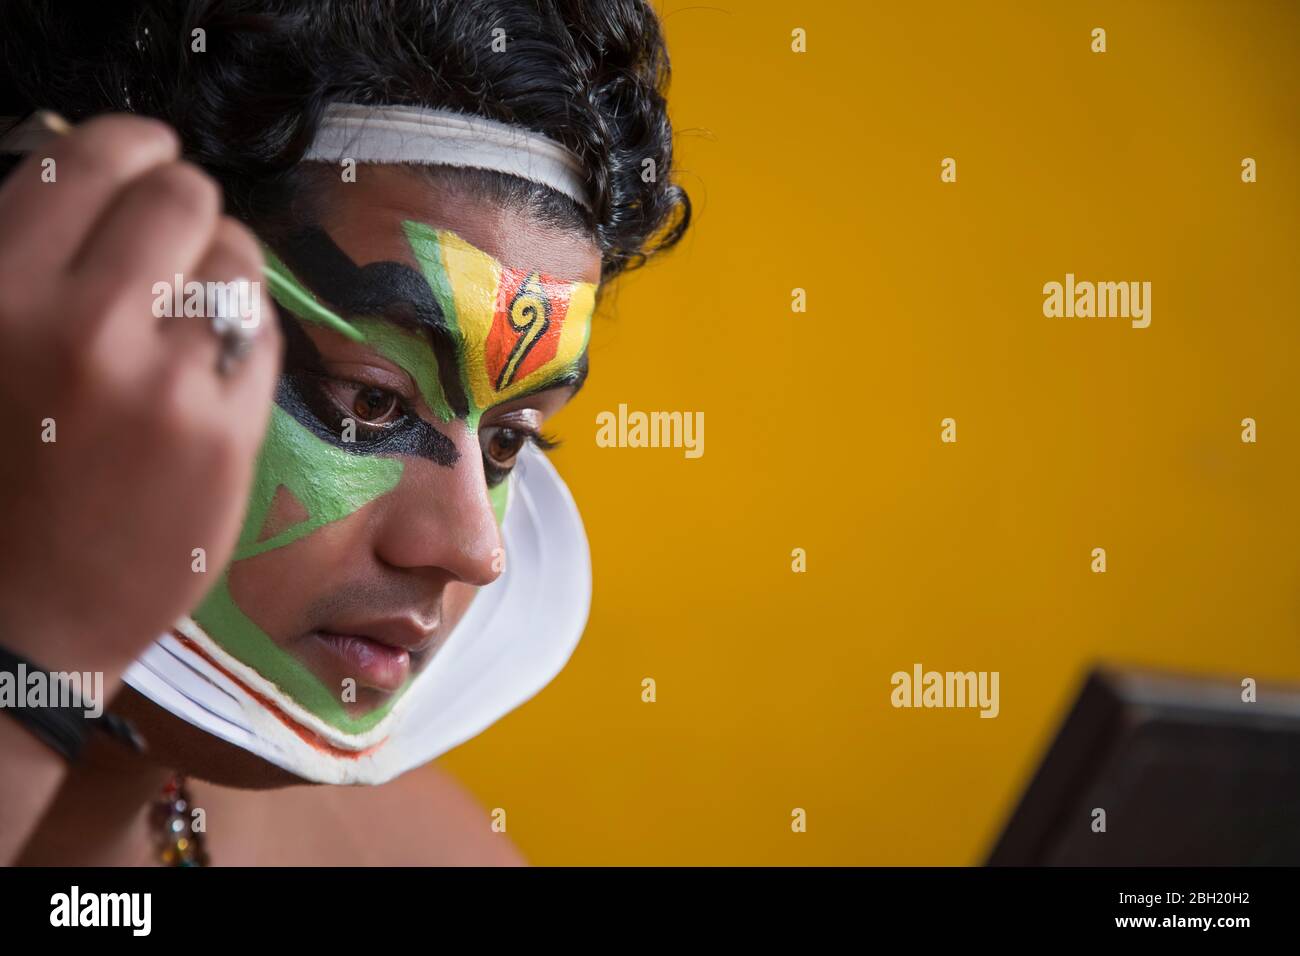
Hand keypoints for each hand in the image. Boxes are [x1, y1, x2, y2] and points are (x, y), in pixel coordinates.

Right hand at [0, 114, 280, 677]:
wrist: (19, 619)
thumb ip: (27, 261)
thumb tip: (93, 172)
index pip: (90, 161)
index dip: (133, 144)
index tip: (149, 153)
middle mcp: (77, 323)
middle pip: (181, 196)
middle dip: (187, 206)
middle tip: (177, 240)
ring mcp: (161, 382)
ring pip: (237, 259)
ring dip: (223, 269)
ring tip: (194, 311)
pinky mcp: (224, 433)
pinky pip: (263, 333)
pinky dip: (246, 333)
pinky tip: (214, 364)